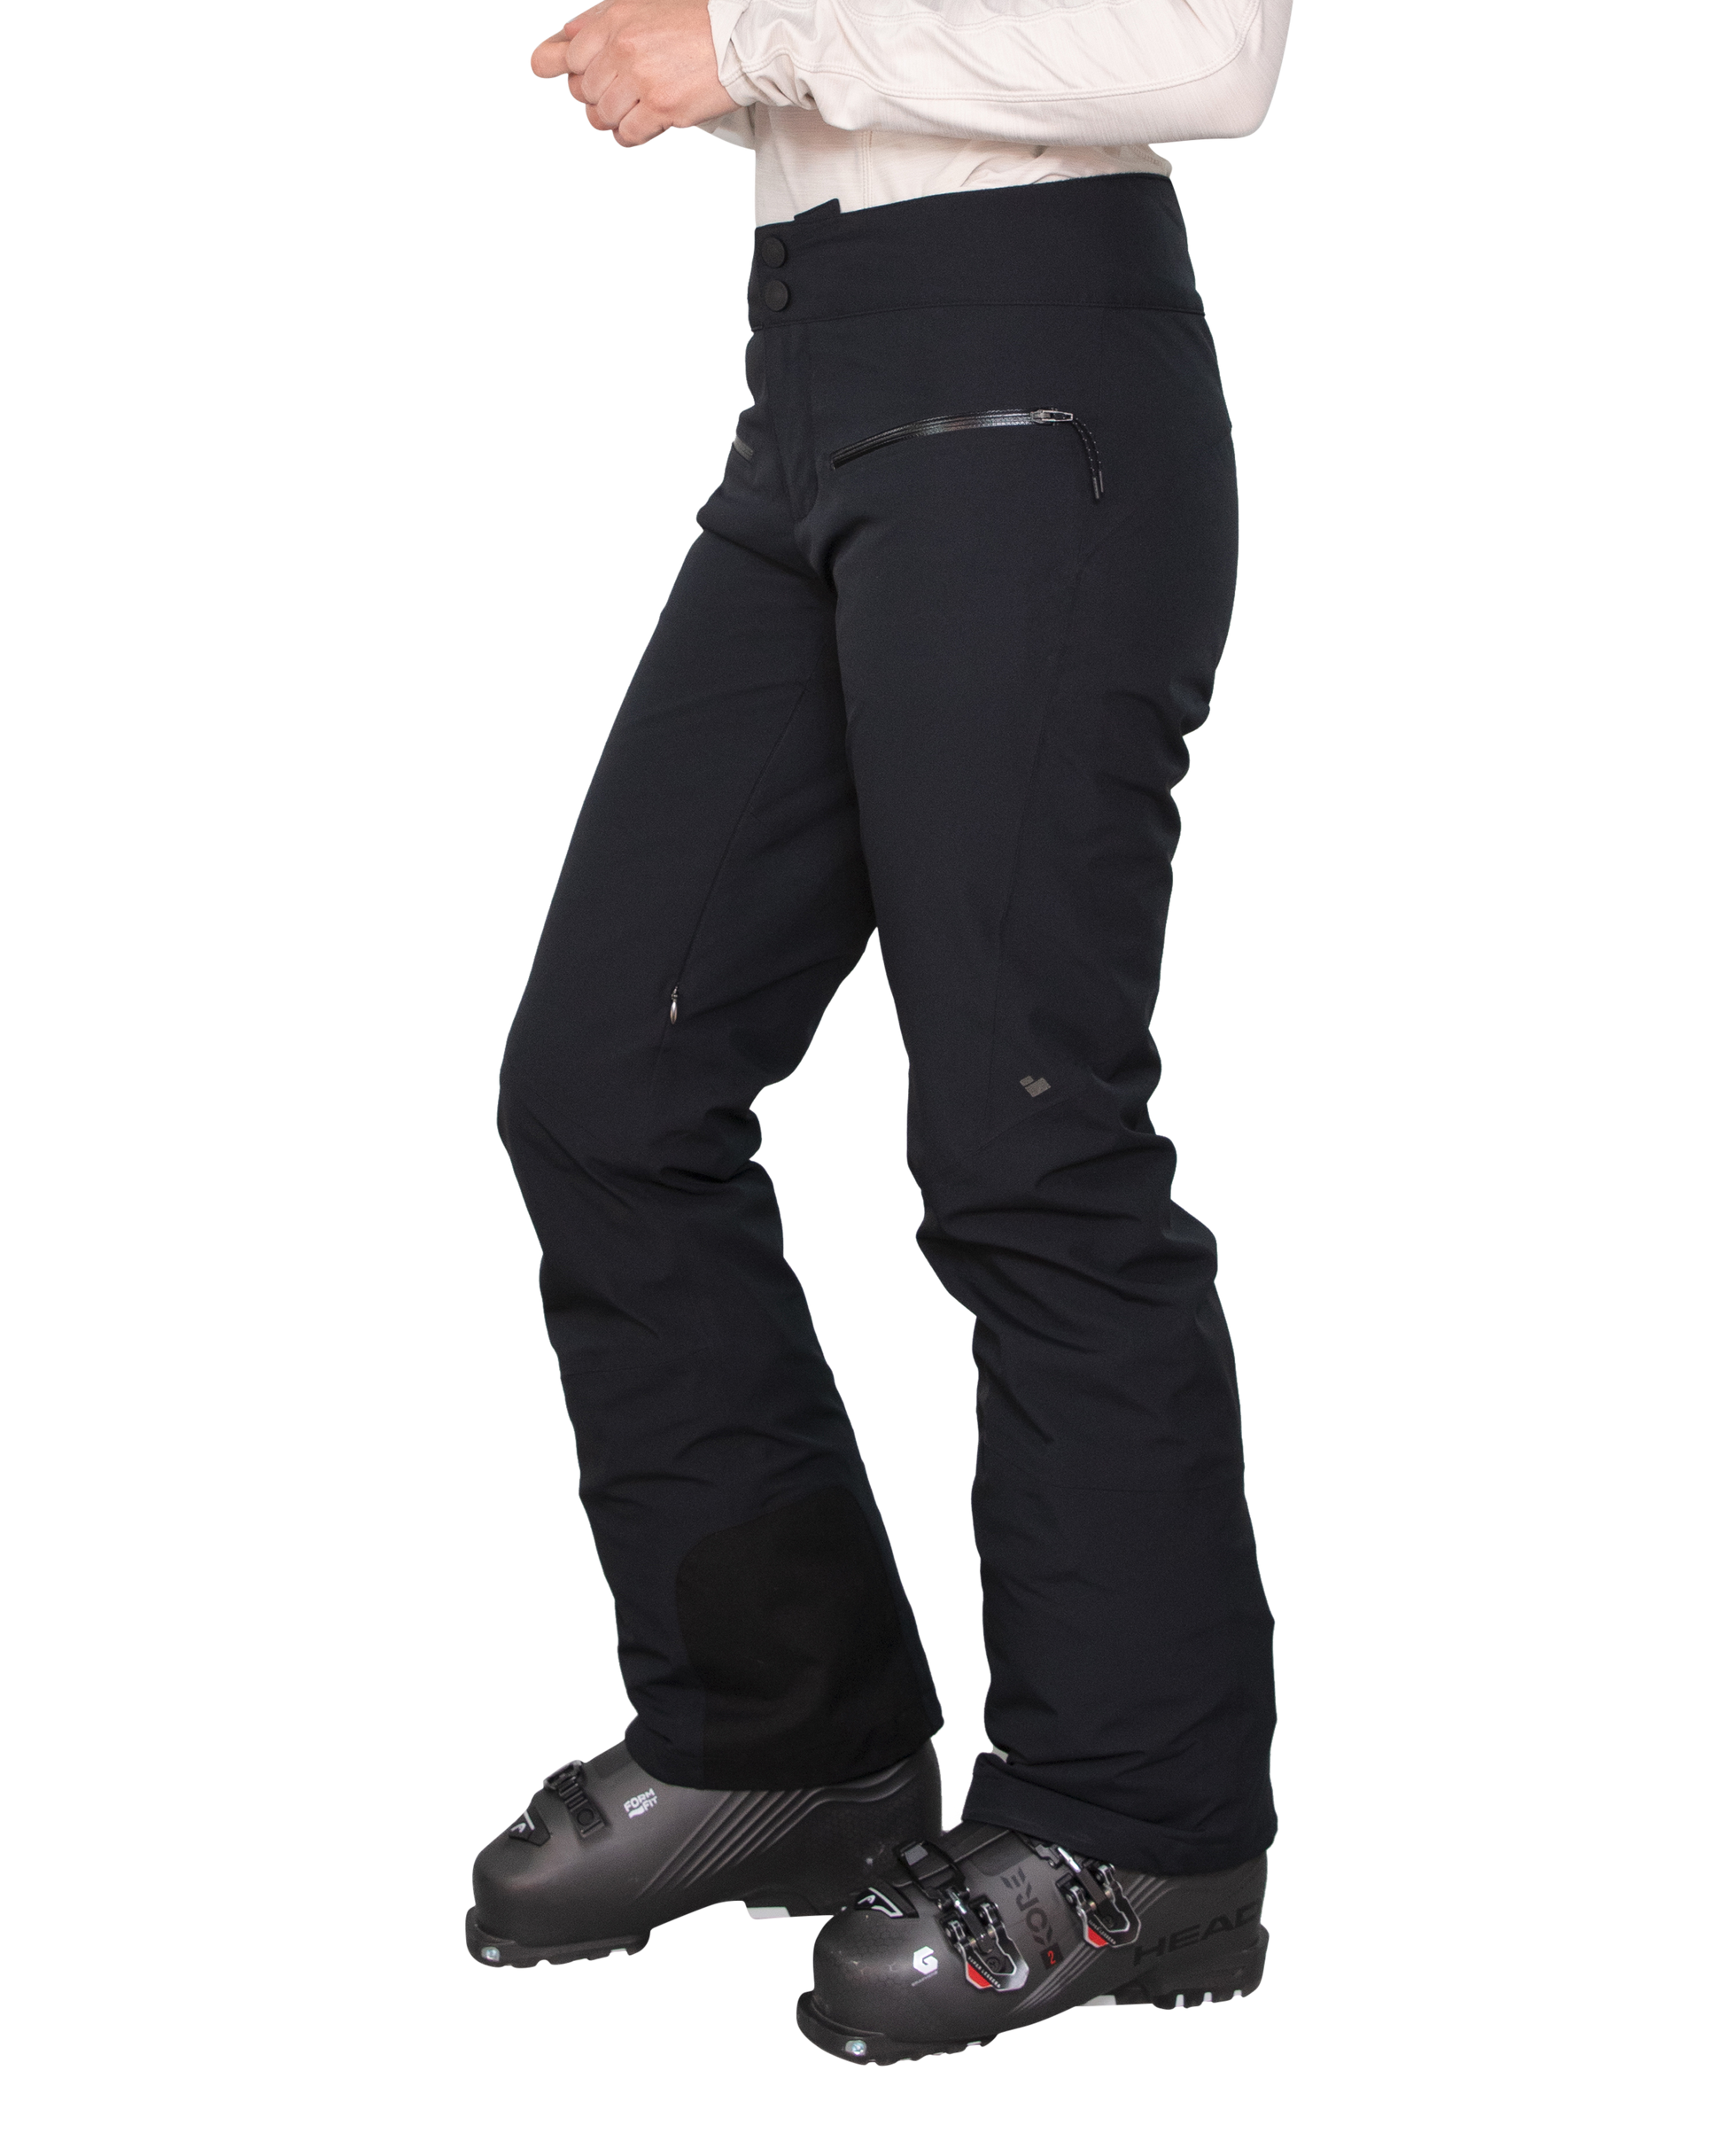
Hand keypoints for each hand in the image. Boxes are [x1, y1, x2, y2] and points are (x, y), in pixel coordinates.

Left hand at [528, 0, 738, 149]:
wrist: (739, 45)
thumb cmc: (695, 29)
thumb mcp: (641, 11)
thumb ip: (599, 26)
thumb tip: (560, 39)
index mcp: (613, 22)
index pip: (563, 57)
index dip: (565, 74)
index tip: (574, 82)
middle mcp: (621, 49)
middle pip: (581, 92)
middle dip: (596, 100)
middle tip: (618, 98)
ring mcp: (639, 80)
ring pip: (601, 117)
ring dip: (614, 122)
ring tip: (632, 115)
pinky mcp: (659, 108)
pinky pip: (627, 135)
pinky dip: (630, 138)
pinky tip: (642, 130)